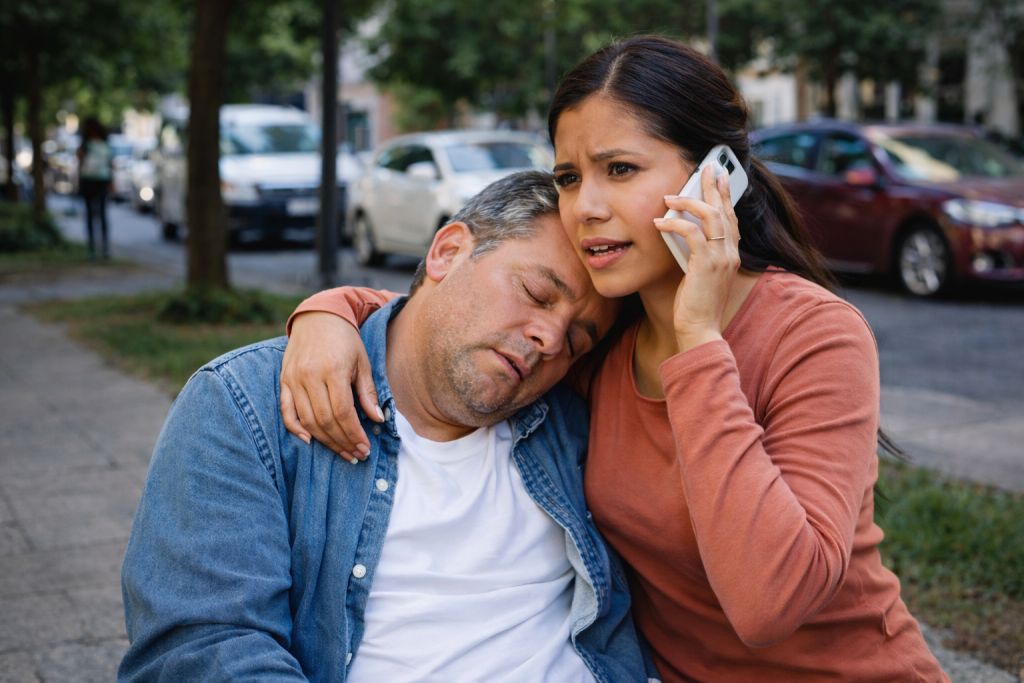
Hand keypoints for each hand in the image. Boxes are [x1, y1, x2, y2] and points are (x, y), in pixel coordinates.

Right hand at [280, 312, 382, 461]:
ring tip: (342, 452)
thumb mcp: (362, 362)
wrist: (318, 317)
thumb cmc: (345, 340)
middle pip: (325, 420)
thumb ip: (368, 392)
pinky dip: (296, 429)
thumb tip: (378, 419)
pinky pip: (286, 411)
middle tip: (356, 455)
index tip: (365, 448)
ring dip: (325, 441)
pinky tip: (309, 441)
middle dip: (342, 442)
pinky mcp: (284, 380)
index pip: (343, 412)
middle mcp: (310, 375)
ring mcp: (293, 378)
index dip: (354, 434)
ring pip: (307, 420)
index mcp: (333, 369)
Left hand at [654, 165, 741, 351]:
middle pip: (725, 210)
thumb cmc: (695, 307)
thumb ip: (695, 255)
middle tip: (706, 167)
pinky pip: (691, 233)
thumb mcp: (698, 276)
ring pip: (711, 216)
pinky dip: (674, 224)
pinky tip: (659, 223)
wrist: (700, 331)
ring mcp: (721, 258)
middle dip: (715, 186)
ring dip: (689, 201)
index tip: (720, 177)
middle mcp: (731, 253)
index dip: (725, 196)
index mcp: (731, 255)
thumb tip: (679, 235)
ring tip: (671, 195)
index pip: (731, 218)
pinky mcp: (707, 265)